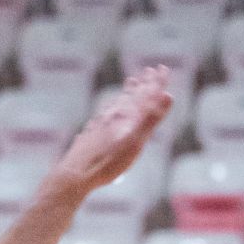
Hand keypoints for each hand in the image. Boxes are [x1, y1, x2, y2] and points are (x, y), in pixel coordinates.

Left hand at [48, 66, 173, 202]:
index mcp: (125, 116)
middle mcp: (112, 115)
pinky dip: (112, 108)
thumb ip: (151, 119)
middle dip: (142, 84)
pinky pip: (104, 115)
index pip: (145, 95)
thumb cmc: (107, 162)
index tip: (163, 69)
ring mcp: (100, 124)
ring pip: (116, 104)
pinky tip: (106, 113)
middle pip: (130, 96)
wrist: (75, 174)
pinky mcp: (91, 134)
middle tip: (149, 71)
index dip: (156, 82)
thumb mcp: (135, 142)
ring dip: (127, 93)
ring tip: (131, 85)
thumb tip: (168, 95)